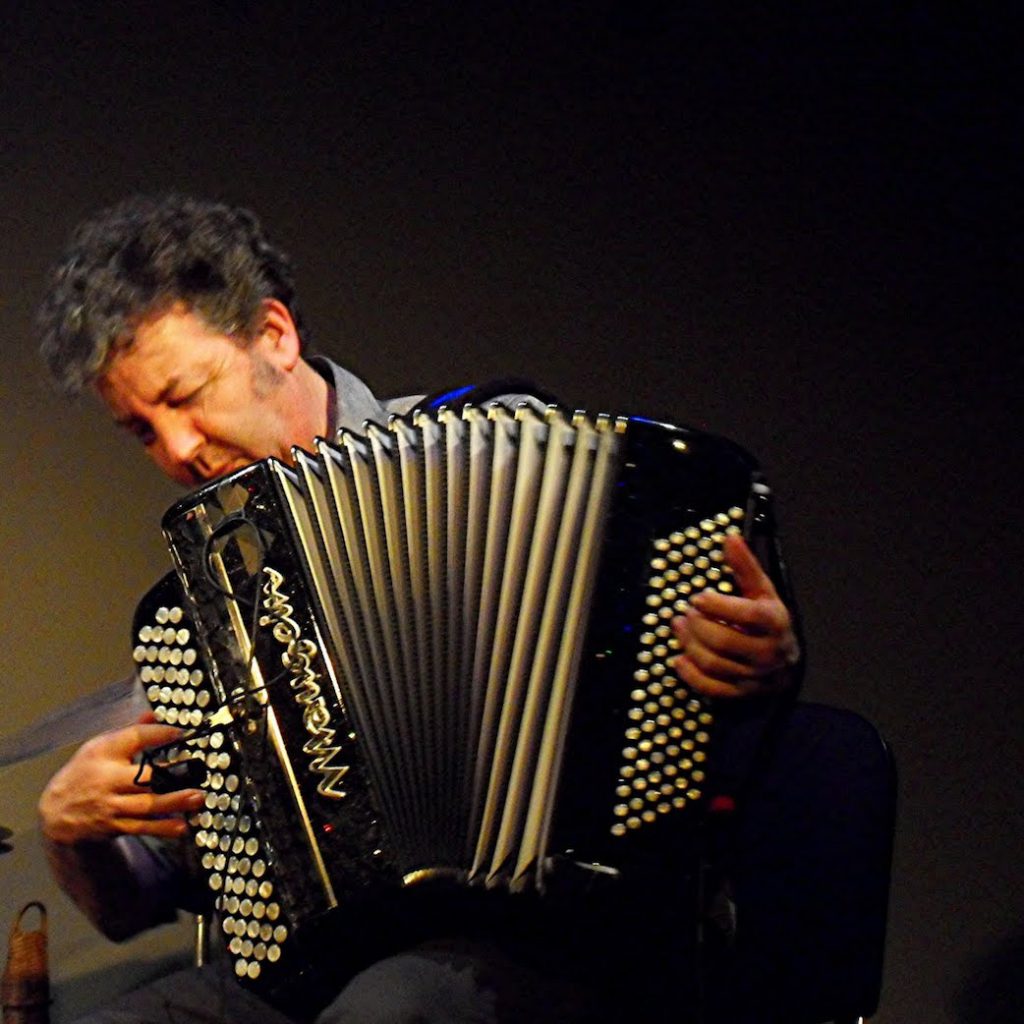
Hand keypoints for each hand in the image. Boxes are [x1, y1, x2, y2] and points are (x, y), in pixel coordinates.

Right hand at [38, 717, 205, 844]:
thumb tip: (153, 715)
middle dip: (169, 775)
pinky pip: (141, 827)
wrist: (56, 812)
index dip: (157, 734)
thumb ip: (129, 732)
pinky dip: (162, 828)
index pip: (133, 738)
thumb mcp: (99, 747)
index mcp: (103, 753)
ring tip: (197, 798)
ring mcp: (111, 805)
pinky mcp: (114, 826)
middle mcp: (107, 779)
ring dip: (173, 802)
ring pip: (146, 805)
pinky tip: (181, 826)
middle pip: (142, 776)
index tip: (179, 733)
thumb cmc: (85, 773)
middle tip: (196, 770)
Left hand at [671, 534, 799, 698]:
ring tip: (678, 626)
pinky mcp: (741, 693)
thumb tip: (730, 538)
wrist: (786, 660)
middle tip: (684, 613)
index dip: (718, 606)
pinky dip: (690, 675)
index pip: (746, 615)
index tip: (698, 597)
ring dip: (689, 644)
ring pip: (714, 664)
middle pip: (723, 642)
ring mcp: (754, 675)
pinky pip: (711, 688)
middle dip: (698, 626)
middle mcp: (767, 652)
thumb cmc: (769, 620)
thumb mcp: (762, 590)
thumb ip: (745, 566)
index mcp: (774, 622)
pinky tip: (679, 658)